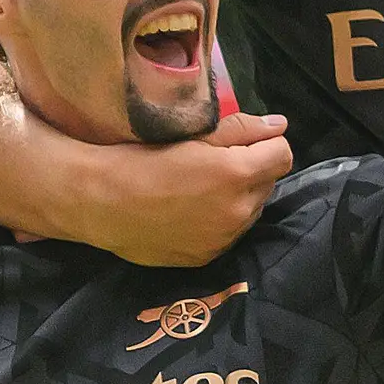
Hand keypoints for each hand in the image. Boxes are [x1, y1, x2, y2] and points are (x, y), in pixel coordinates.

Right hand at [69, 110, 291, 264]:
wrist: (101, 203)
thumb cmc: (142, 158)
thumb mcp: (191, 135)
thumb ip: (241, 130)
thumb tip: (281, 127)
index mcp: (237, 174)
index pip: (283, 155)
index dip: (265, 144)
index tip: (242, 142)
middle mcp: (238, 211)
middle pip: (269, 183)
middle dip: (252, 170)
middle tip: (215, 163)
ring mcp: (224, 239)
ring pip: (251, 210)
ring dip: (239, 197)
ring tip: (202, 188)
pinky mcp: (208, 257)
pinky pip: (230, 234)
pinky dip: (221, 221)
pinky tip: (193, 211)